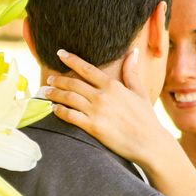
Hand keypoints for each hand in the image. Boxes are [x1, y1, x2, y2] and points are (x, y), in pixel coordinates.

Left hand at [44, 49, 172, 165]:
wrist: (149, 142)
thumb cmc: (146, 118)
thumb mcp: (140, 92)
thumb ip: (131, 72)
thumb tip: (132, 52)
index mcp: (112, 85)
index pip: (86, 68)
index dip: (71, 59)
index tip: (60, 54)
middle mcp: (102, 96)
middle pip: (73, 83)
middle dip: (58, 80)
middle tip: (49, 79)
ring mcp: (96, 111)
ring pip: (69, 98)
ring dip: (55, 94)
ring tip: (46, 92)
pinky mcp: (92, 127)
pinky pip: (70, 116)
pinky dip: (59, 111)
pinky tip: (54, 109)